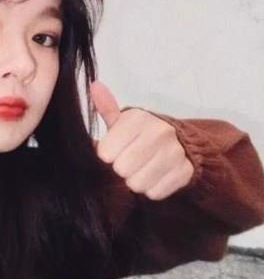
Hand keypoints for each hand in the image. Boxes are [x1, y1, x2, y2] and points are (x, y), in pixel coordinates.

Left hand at [91, 80, 194, 199]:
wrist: (179, 142)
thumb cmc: (140, 133)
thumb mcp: (122, 120)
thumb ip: (106, 107)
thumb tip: (94, 85)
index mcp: (138, 118)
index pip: (105, 153)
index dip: (107, 154)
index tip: (115, 149)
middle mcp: (159, 132)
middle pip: (121, 169)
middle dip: (121, 169)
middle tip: (129, 160)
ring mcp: (175, 152)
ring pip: (137, 184)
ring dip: (136, 180)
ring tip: (142, 167)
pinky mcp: (184, 172)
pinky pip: (155, 193)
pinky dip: (152, 188)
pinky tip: (156, 175)